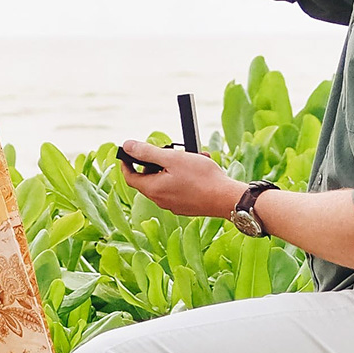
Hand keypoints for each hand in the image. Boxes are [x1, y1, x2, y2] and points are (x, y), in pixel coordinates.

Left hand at [115, 142, 243, 221]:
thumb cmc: (201, 178)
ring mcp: (174, 205)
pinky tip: (199, 167)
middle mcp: (161, 200)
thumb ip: (148, 152)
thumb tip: (127, 146)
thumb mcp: (172, 158)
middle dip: (157, 162)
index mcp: (153, 189)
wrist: (226, 198)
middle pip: (150, 178)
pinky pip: (179, 188)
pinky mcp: (186, 206)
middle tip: (168, 150)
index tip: (129, 152)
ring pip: (166, 181)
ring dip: (174, 166)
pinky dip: (184, 176)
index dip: (127, 163)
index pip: (130, 177)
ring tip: (190, 156)